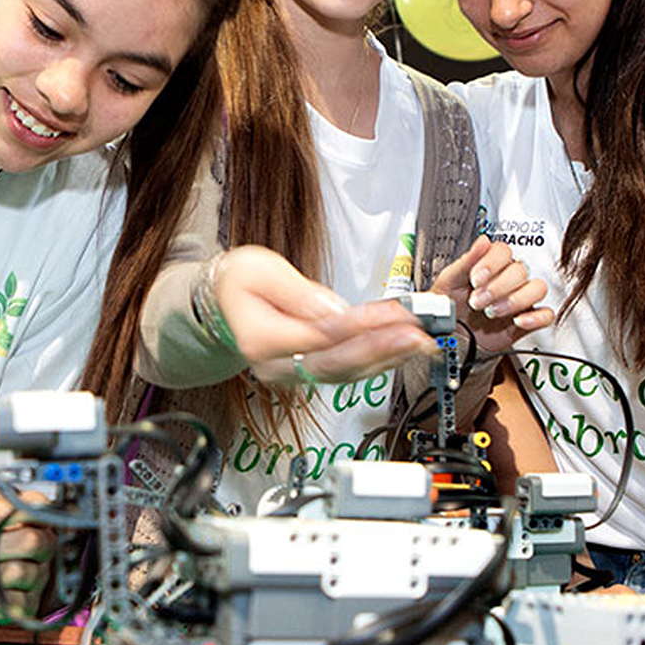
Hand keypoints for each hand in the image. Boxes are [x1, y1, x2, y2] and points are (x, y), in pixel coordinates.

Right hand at [211, 245, 436, 385]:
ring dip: (387, 358)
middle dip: (382, 349)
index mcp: (261, 340)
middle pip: (337, 363)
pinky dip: (376, 361)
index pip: (321, 336)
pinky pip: (345, 371)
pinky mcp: (308, 372)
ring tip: (421, 341)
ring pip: (345, 373)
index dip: (362, 326)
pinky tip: (401, 350)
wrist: (224, 303)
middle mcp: (277, 367)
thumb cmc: (240, 283)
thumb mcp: (261, 270)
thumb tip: (333, 310)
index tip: (395, 314)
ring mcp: (293, 374)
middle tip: (418, 335)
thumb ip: (297, 293)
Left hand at [431, 236, 550, 355]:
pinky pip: (546, 315)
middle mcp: (508, 279)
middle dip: (497, 287)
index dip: (491, 264)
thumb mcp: (450, 281)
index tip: (475, 280)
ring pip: (538, 289)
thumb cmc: (450, 306)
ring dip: (515, 300)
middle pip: (520, 270)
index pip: (504, 251)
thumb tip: (483, 241)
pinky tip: (517, 321)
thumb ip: (467, 261)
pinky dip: (535, 318)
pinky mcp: (527, 320)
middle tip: (477, 301)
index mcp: (490, 265)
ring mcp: (520, 299)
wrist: (450, 337)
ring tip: (491, 312)